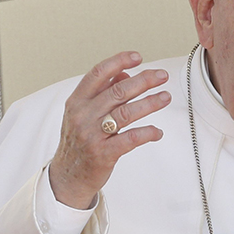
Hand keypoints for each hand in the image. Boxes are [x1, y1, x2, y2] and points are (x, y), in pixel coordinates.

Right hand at [49, 52, 171, 208]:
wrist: (67, 176)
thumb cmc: (79, 141)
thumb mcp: (83, 113)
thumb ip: (102, 92)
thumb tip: (124, 74)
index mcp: (77, 101)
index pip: (98, 74)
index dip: (119, 62)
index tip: (138, 57)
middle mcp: (83, 115)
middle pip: (118, 91)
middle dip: (144, 81)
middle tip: (162, 76)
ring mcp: (92, 135)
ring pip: (126, 113)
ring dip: (150, 103)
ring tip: (166, 97)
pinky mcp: (104, 154)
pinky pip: (130, 139)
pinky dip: (147, 133)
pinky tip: (158, 132)